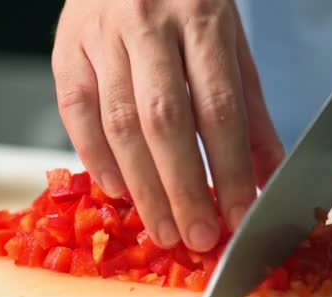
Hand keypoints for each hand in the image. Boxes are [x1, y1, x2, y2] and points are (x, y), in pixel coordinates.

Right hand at [51, 0, 283, 251]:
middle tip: (196, 237)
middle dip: (182, 189)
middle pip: (164, 121)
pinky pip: (75, 109)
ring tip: (161, 228)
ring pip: (119, 122)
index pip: (218, 108)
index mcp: (202, 18)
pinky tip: (116, 188)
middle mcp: (149, 24)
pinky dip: (94, 154)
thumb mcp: (229, 43)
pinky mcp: (66, 48)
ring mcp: (102, 35)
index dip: (229, 170)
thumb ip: (248, 109)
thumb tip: (265, 176)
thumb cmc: (185, 2)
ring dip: (141, 185)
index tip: (238, 215)